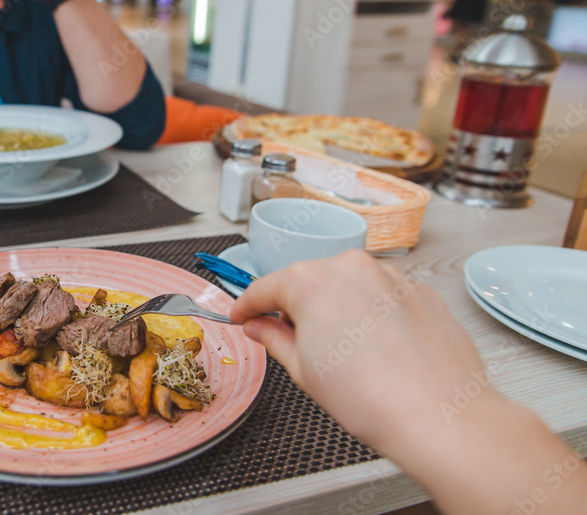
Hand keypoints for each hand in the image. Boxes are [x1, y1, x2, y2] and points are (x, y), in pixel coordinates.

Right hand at [229, 250, 492, 452]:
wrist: (440, 416)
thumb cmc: (373, 398)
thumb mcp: (303, 371)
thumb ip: (275, 339)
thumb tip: (260, 327)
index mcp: (311, 281)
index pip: (265, 287)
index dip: (248, 306)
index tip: (242, 317)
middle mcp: (350, 268)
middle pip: (308, 281)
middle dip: (296, 307)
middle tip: (292, 342)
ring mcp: (389, 276)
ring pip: (348, 286)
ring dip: (337, 309)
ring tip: (342, 353)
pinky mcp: (419, 291)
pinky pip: (381, 296)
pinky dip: (371, 314)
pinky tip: (376, 349)